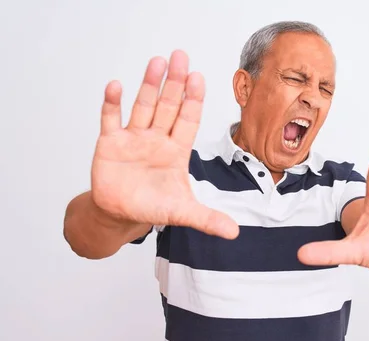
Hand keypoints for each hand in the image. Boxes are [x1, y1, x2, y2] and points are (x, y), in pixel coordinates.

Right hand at [91, 50, 238, 238]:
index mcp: (177, 151)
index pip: (188, 120)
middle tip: (180, 56)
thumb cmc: (153, 206)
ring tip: (156, 62)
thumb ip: (207, 219)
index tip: (199, 78)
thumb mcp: (182, 213)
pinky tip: (115, 86)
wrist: (121, 213)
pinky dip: (111, 104)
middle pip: (167, 106)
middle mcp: (157, 139)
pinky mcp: (109, 143)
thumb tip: (235, 233)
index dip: (193, 100)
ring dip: (149, 85)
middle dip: (174, 83)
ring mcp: (133, 138)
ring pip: (143, 107)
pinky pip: (110, 119)